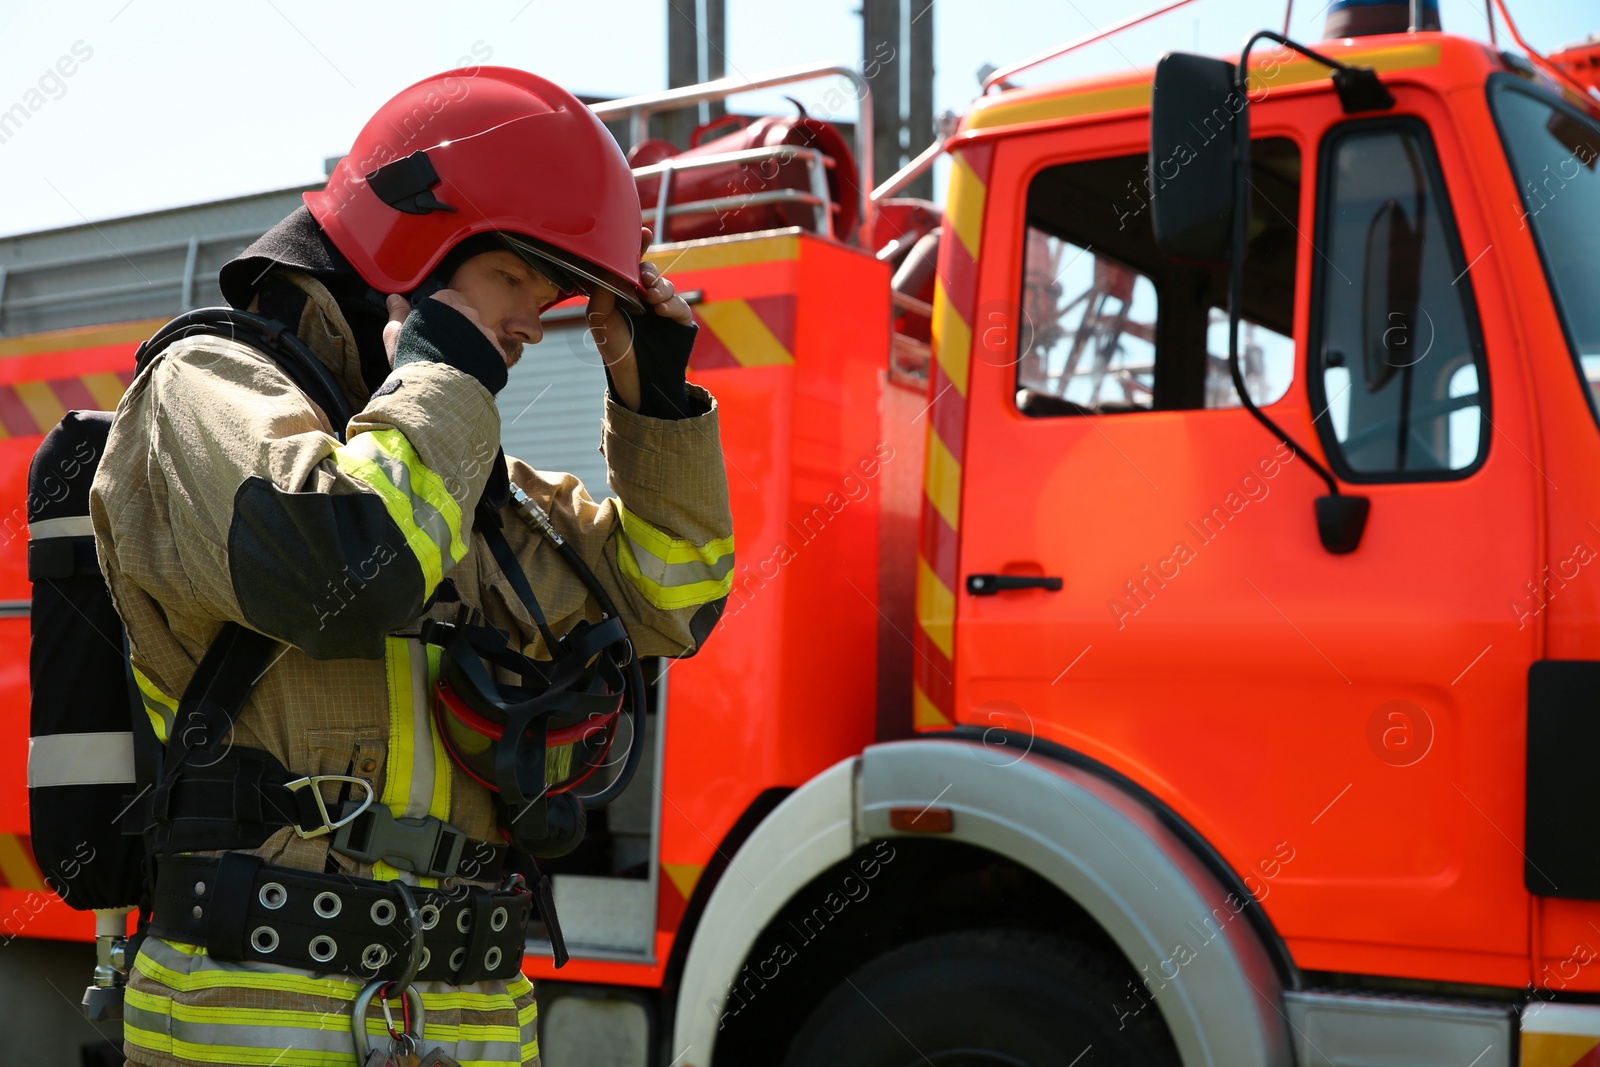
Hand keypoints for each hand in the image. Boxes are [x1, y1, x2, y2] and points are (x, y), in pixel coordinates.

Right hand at [382, 290, 507, 368]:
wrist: (440, 389)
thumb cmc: (413, 359)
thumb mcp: (397, 335)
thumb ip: (398, 313)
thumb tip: (394, 298)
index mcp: (445, 303)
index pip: (446, 297)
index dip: (440, 311)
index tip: (434, 325)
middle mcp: (469, 313)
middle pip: (465, 315)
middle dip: (457, 327)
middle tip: (444, 346)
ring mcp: (486, 332)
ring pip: (479, 334)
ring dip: (471, 344)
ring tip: (457, 362)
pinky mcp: (497, 352)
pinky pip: (491, 352)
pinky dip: (483, 360)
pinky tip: (471, 371)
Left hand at [586, 227, 691, 409]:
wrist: (636, 377)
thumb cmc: (614, 347)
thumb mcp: (599, 316)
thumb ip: (603, 289)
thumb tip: (610, 265)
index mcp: (624, 291)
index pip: (630, 264)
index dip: (637, 247)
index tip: (643, 233)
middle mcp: (644, 296)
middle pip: (650, 271)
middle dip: (648, 271)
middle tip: (645, 279)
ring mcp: (663, 307)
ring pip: (666, 285)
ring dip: (659, 289)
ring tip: (652, 300)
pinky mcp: (679, 319)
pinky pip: (678, 304)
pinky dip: (670, 305)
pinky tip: (660, 311)